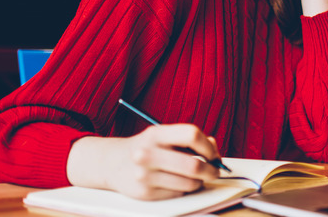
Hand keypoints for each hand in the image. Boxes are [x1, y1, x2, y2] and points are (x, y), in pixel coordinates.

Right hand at [67, 124, 220, 199]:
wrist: (113, 163)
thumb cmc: (148, 147)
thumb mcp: (164, 135)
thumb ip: (190, 139)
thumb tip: (214, 149)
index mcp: (156, 133)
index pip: (191, 135)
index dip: (208, 146)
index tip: (213, 154)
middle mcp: (148, 153)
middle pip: (193, 164)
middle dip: (211, 170)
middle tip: (215, 171)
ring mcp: (145, 175)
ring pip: (189, 183)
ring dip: (199, 182)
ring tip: (195, 177)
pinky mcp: (145, 193)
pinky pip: (178, 194)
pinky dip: (184, 189)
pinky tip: (177, 182)